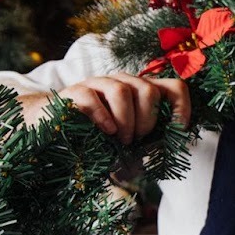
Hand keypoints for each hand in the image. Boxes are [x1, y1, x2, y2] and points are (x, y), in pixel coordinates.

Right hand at [21, 73, 191, 144]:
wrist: (53, 130)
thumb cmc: (97, 140)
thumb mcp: (128, 147)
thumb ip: (147, 147)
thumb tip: (165, 151)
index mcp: (141, 93)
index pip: (173, 87)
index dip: (181, 107)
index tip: (177, 130)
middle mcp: (122, 83)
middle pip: (148, 88)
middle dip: (147, 119)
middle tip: (136, 139)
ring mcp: (98, 84)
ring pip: (122, 90)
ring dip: (126, 120)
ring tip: (120, 139)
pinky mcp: (74, 91)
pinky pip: (92, 97)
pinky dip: (102, 116)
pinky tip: (105, 132)